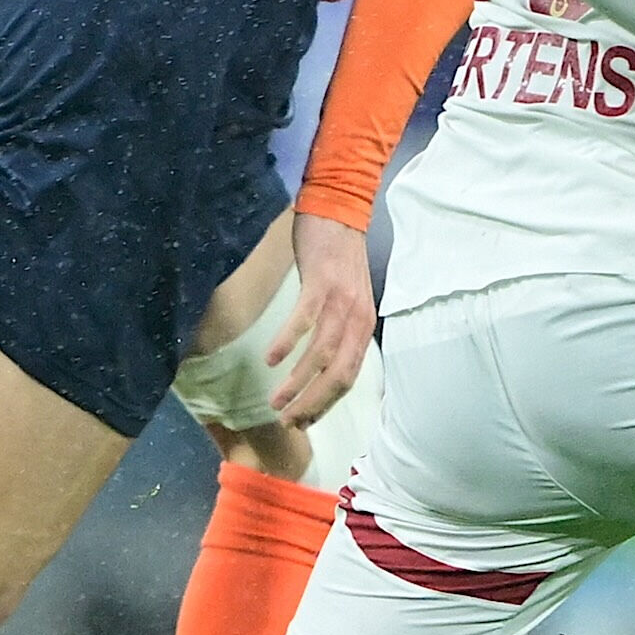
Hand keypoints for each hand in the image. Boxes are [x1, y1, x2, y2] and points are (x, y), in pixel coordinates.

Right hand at [272, 215, 376, 426]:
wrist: (338, 212)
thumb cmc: (337, 259)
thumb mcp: (347, 301)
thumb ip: (339, 330)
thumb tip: (320, 366)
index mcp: (364, 326)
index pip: (350, 377)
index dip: (326, 403)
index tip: (302, 422)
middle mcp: (358, 318)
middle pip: (339, 373)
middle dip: (312, 403)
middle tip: (287, 421)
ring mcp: (341, 301)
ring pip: (322, 354)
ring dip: (297, 382)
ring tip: (274, 401)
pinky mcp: (321, 283)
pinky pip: (305, 320)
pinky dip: (288, 342)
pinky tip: (271, 359)